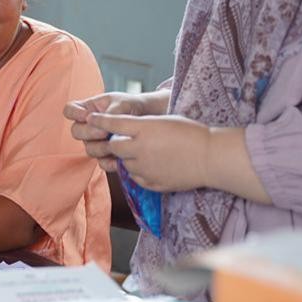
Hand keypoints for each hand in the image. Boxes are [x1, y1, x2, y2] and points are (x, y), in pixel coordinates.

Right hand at [65, 92, 168, 170]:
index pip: (70, 110)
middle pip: (76, 132)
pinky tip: (120, 158)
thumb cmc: (133, 106)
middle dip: (89, 132)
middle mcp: (89, 126)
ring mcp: (96, 142)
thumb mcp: (123, 103)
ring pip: (88, 149)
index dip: (74, 113)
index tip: (87, 115)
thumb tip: (99, 123)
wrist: (150, 118)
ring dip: (100, 147)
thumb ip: (111, 112)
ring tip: (115, 143)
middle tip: (104, 132)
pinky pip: (101, 163)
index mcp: (89, 109)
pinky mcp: (107, 156)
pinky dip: (110, 161)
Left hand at [83, 113, 211, 192]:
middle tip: (124, 139)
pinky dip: (139, 171)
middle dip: (115, 142)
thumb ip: (141, 126)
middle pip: (113, 146)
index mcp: (144, 128)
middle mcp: (139, 148)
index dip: (99, 121)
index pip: (111, 123)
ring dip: (129, 157)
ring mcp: (144, 167)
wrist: (210, 157)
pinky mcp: (150, 183)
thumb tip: (123, 129)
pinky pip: (135, 177)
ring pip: (123, 163)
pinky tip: (154, 165)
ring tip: (148, 153)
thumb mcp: (164, 120)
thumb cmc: (191, 133)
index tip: (90, 119)